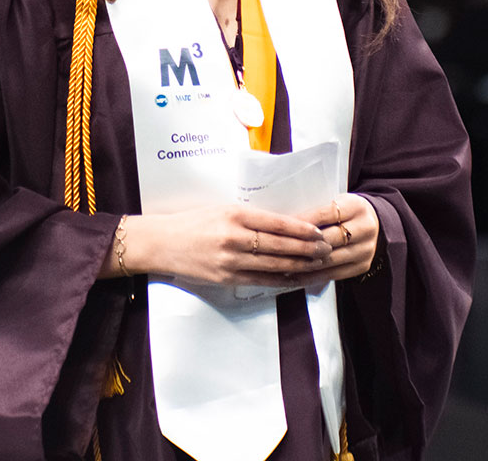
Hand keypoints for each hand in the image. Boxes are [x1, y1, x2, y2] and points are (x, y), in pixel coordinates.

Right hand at [111, 205, 331, 286]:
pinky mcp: (226, 278)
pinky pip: (261, 280)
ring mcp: (231, 260)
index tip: (317, 231)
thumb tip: (283, 223)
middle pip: (280, 245)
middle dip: (307, 248)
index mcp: (235, 214)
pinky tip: (295, 277)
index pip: (277, 222)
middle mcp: (234, 237)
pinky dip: (281, 279)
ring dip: (299, 264)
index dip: (301, 229)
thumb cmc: (192, 222)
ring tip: (317, 263)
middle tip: (326, 248)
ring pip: (274, 264)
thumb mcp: (221, 209)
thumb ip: (249, 216)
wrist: (162, 243)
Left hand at [286, 194, 379, 286]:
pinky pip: (333, 274)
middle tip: (279, 248)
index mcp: (357, 207)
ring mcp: (366, 249)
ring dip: (304, 263)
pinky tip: (295, 275)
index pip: (327, 213)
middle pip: (329, 239)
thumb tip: (286, 220)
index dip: (304, 221)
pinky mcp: (362, 266)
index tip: (284, 226)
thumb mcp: (336, 203)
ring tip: (282, 264)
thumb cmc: (345, 212)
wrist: (373, 224)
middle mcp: (365, 228)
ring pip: (329, 260)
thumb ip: (317, 211)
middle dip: (303, 244)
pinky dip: (312, 276)